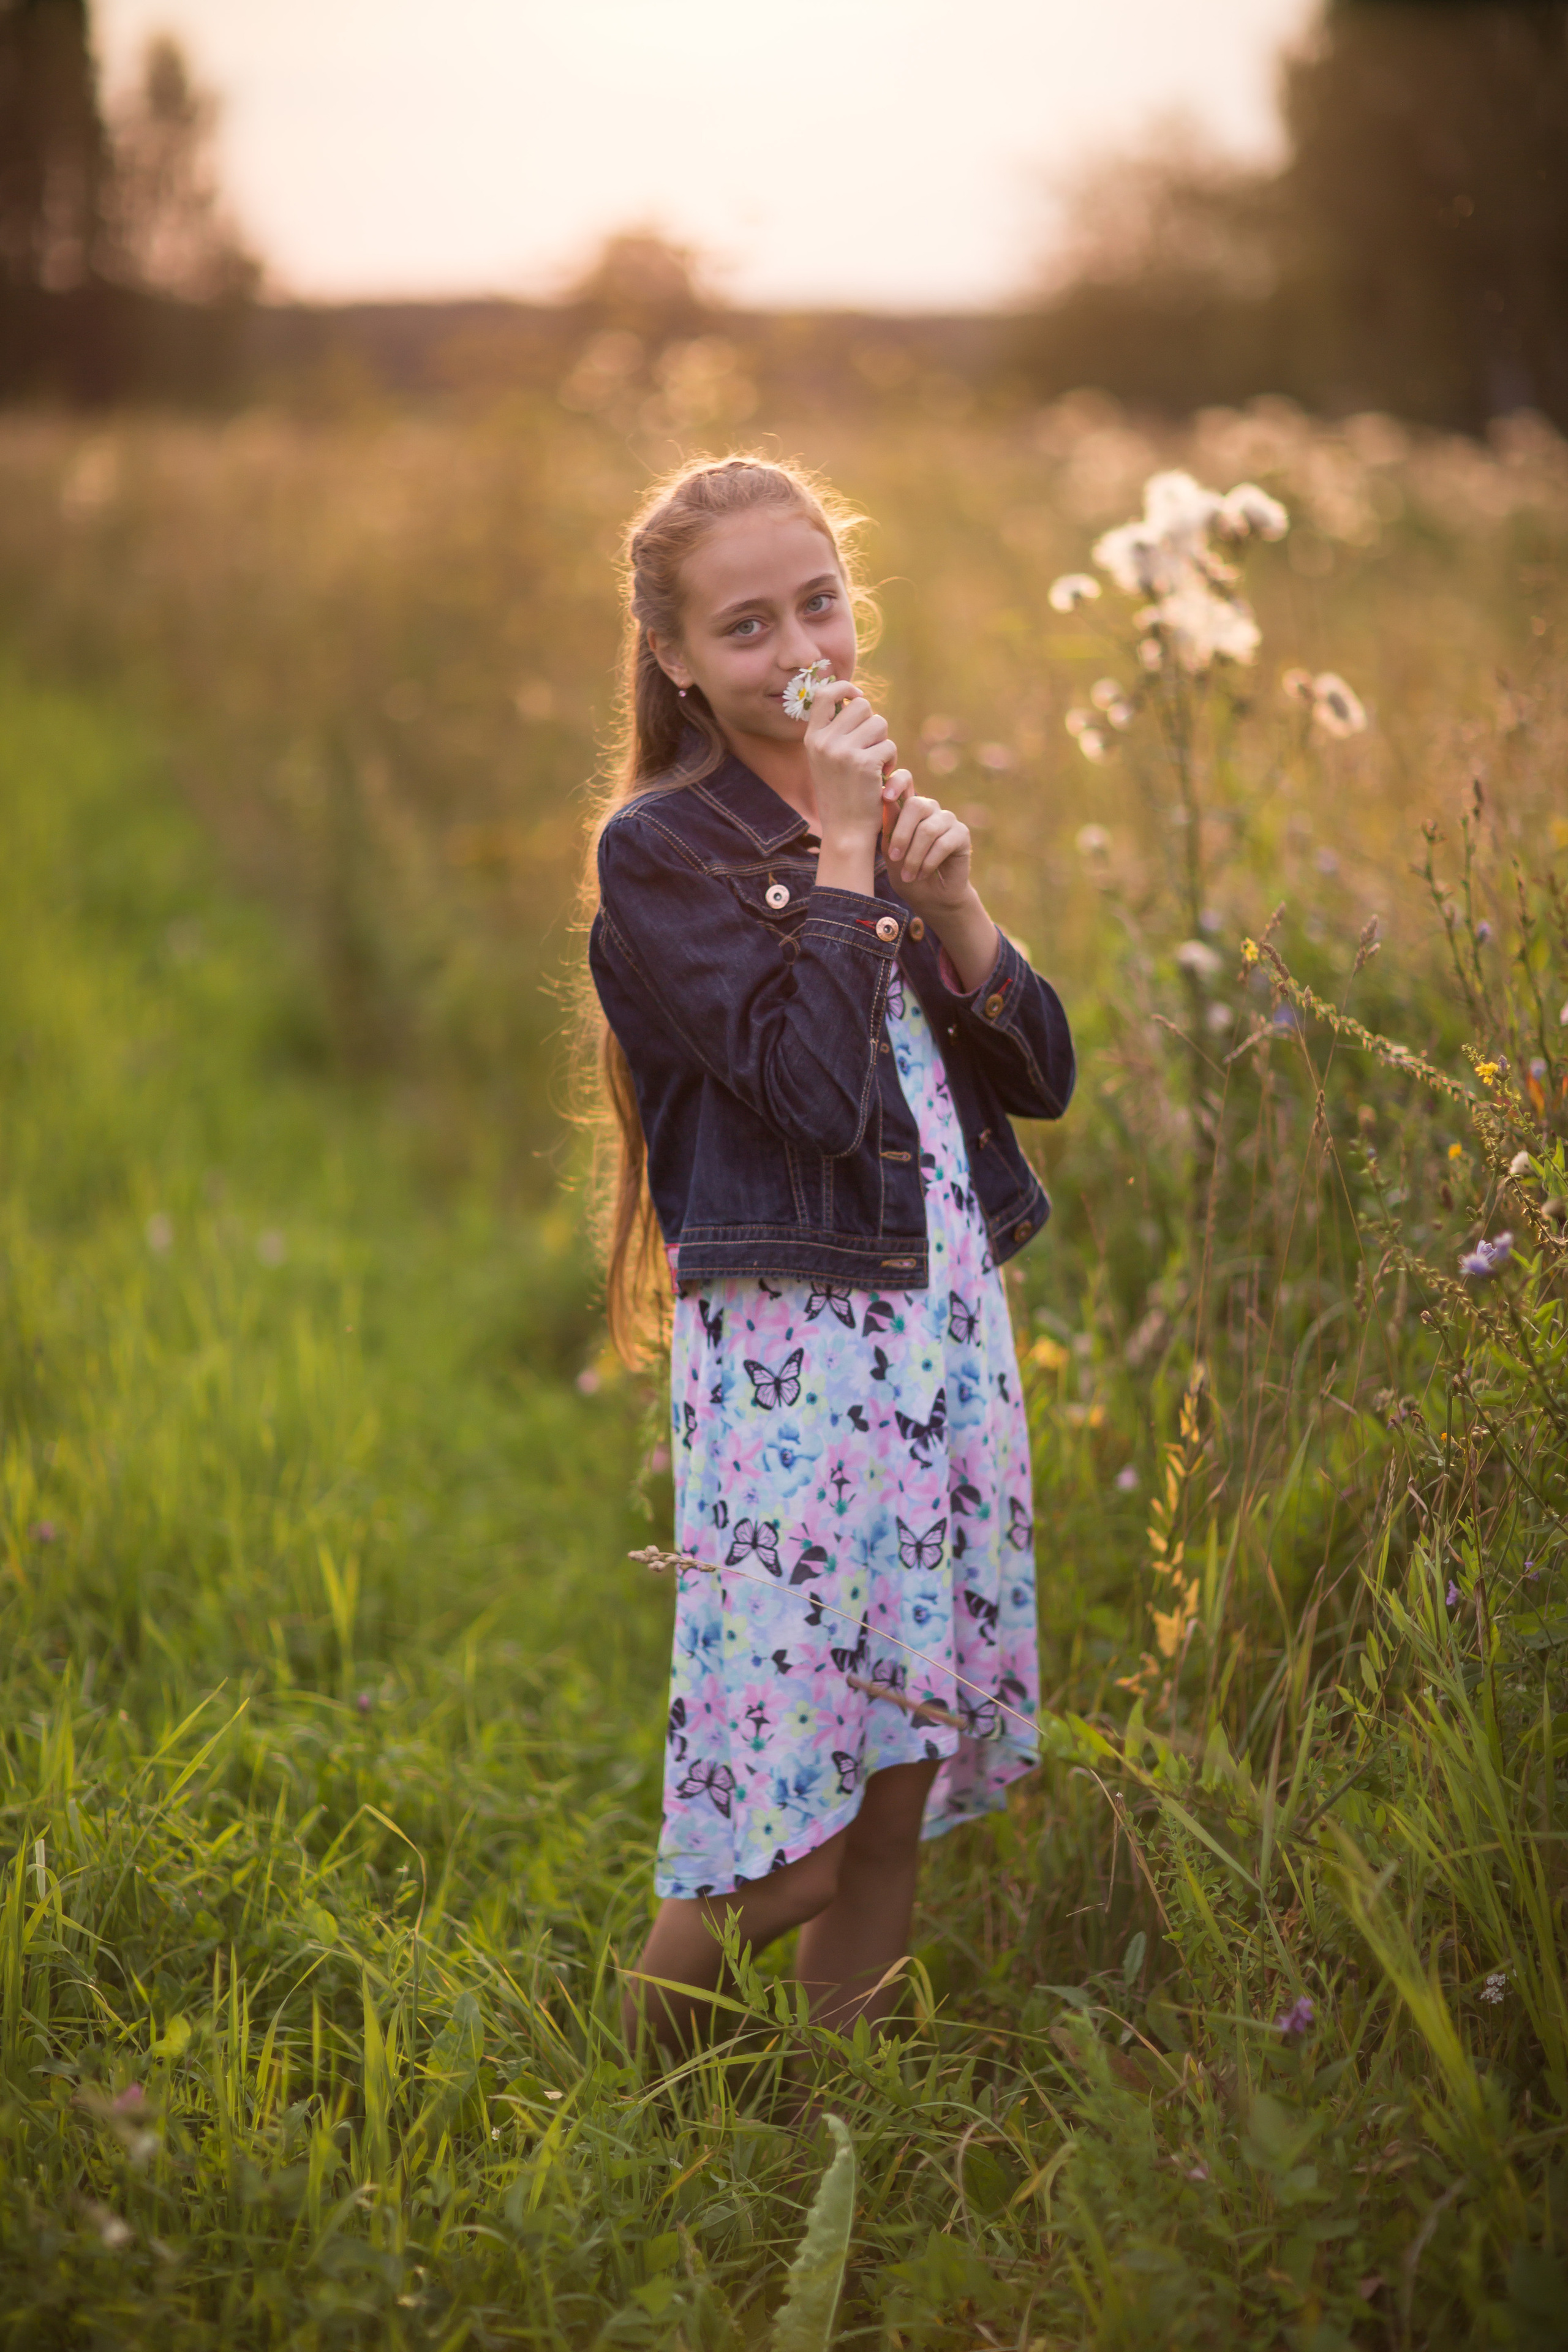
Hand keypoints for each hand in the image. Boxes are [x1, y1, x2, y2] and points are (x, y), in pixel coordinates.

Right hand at [803, 680, 894, 855]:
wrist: (845, 831)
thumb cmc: (841, 795)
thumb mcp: (826, 760)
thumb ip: (834, 731)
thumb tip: (854, 697)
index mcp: (812, 738)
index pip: (824, 693)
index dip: (845, 687)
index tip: (857, 695)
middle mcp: (824, 742)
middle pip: (861, 705)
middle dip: (873, 723)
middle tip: (871, 748)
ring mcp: (843, 752)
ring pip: (879, 723)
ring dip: (884, 742)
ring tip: (876, 765)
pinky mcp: (864, 763)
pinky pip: (889, 745)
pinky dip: (891, 761)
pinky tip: (882, 778)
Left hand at [881, 775, 999, 992]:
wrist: (929, 899)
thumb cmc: (906, 874)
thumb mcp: (890, 853)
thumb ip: (888, 828)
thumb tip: (885, 800)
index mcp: (907, 808)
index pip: (905, 780)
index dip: (896, 782)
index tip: (885, 797)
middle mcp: (928, 809)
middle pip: (916, 805)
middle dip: (901, 835)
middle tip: (893, 858)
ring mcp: (946, 820)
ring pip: (928, 829)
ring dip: (914, 856)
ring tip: (908, 876)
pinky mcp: (961, 834)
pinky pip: (944, 843)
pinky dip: (929, 862)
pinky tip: (923, 874)